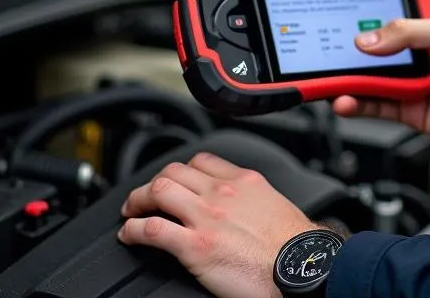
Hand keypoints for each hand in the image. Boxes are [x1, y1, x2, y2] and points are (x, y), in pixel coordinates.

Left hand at [118, 151, 314, 297]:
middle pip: (174, 172)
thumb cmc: (293, 245)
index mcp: (243, 181)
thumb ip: (251, 198)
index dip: (181, 171)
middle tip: (144, 197)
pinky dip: (134, 230)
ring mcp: (206, 217)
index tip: (175, 181)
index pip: (202, 161)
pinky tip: (129, 236)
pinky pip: (153, 230)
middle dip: (153, 182)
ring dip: (137, 201)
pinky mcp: (195, 246)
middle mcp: (222, 192)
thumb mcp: (274, 204)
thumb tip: (241, 207)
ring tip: (131, 212)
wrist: (300, 267)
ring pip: (158, 192)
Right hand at [333, 0, 429, 163]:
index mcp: (429, 17)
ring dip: (348, 77)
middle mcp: (418, 47)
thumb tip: (368, 38)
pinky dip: (357, 103)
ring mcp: (412, 78)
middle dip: (349, 45)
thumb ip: (408, 33)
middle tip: (325, 46)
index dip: (365, 7)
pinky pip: (375, 104)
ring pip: (369, 75)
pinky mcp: (409, 108)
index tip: (338, 6)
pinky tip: (345, 100)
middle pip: (373, 43)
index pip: (389, 7)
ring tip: (328, 76)